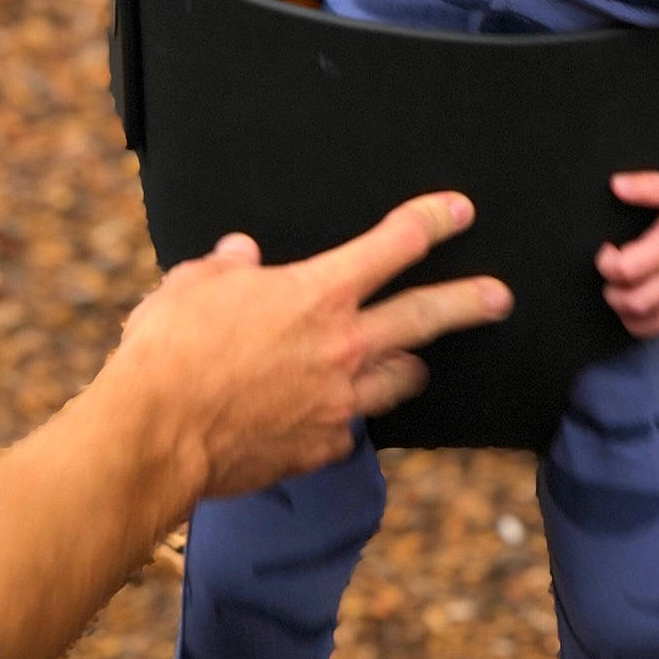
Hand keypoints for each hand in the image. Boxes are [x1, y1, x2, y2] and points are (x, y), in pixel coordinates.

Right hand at [110, 191, 511, 503]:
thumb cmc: (168, 350)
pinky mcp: (319, 448)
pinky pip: (346, 431)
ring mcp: (337, 402)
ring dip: (410, 368)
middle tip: (501, 298)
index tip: (459, 211)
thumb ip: (227, 268)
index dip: (430, 222)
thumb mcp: (192, 285)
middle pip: (423, 317)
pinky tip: (331, 420)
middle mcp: (342, 346)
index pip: (392, 245)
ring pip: (397, 381)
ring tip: (419, 365)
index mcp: (318, 294)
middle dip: (468, 302)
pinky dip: (341, 421)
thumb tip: (241, 255)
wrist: (157, 435)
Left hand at [596, 171, 658, 338]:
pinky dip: (651, 325)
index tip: (607, 249)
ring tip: (624, 295)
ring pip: (649, 323)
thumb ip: (645, 187)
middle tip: (613, 275)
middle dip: (613, 292)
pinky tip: (645, 309)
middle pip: (633, 302)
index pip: (624, 271)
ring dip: (628, 314)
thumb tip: (615, 184)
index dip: (606, 263)